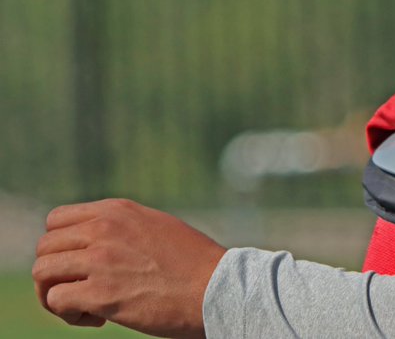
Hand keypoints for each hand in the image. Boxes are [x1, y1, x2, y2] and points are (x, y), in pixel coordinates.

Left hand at [32, 198, 225, 337]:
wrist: (216, 287)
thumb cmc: (193, 264)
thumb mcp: (157, 226)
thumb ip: (124, 228)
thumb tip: (96, 241)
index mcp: (118, 211)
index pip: (57, 220)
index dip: (62, 247)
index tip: (81, 265)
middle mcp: (104, 229)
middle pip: (45, 247)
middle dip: (56, 273)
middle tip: (81, 291)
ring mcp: (100, 260)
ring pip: (43, 273)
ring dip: (56, 294)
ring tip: (85, 307)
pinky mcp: (100, 294)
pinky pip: (56, 300)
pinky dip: (68, 314)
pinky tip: (97, 318)